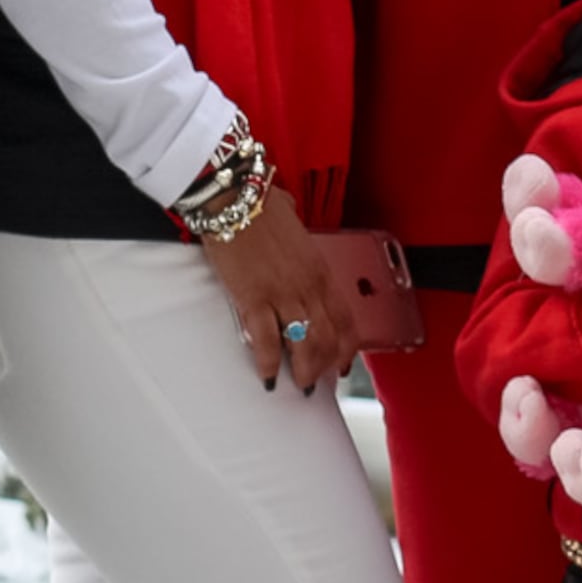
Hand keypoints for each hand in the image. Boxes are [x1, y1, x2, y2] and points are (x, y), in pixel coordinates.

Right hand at [195, 185, 351, 392]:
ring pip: (305, 343)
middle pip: (328, 338)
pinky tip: (267, 377)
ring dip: (303, 370)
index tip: (341, 366)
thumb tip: (289, 219)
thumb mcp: (292, 221)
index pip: (345, 318)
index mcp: (321, 269)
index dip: (347, 348)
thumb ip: (298, 234)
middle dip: (323, 367)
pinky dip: (268, 363)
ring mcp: (283, 293)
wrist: (234, 197)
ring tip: (296, 385)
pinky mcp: (254, 297)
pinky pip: (265, 340)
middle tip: (313, 384)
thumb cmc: (262, 205)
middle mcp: (309, 285)